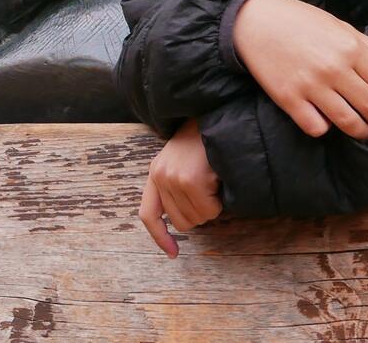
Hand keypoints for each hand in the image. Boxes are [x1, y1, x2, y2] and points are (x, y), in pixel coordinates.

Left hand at [139, 119, 221, 257]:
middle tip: (208, 189)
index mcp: (155, 173)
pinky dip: (220, 200)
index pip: (148, 214)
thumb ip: (175, 187)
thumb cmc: (204, 140)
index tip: (173, 253)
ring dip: (211, 205)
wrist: (217, 115)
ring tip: (212, 178)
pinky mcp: (190, 181)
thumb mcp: (180, 161)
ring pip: (199, 218)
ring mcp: (174, 179)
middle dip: (200, 213)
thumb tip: (184, 221)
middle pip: (182, 222)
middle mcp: (160, 177)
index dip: (159, 236)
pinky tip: (218, 178)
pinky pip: (211, 210)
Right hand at [231, 0, 367, 139]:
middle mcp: (334, 68)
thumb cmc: (299, 21)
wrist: (254, 20)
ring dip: (361, 133)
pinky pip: (317, 127)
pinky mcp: (288, 98)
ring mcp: (310, 85)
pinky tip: (327, 123)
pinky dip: (326, 129)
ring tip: (363, 133)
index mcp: (350, 48)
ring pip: (348, 122)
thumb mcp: (339, 26)